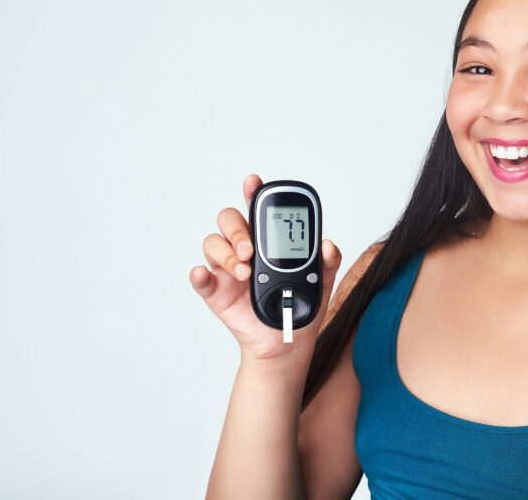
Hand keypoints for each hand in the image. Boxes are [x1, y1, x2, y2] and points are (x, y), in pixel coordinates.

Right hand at [189, 174, 342, 365]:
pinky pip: (200, 278)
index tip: (254, 183)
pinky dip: (199, 274)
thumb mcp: (320, 283)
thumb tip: (329, 246)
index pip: (257, 209)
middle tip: (251, 249)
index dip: (253, 193)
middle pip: (229, 221)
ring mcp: (226, 269)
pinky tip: (205, 274)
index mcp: (267, 240)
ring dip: (227, 254)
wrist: (285, 343)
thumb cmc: (298, 307)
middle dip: (238, 230)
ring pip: (213, 244)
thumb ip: (327, 262)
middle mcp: (243, 248)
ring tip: (245, 272)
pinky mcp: (215, 291)